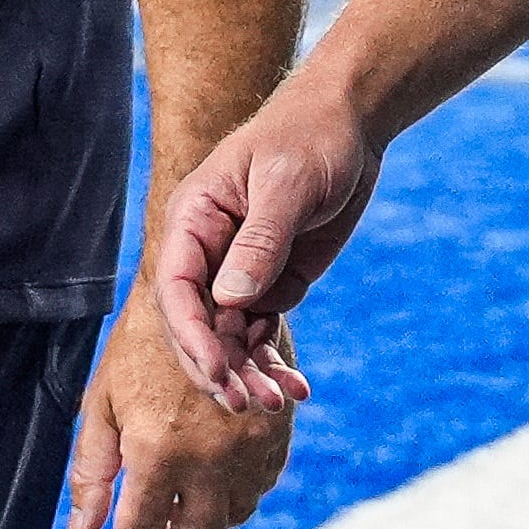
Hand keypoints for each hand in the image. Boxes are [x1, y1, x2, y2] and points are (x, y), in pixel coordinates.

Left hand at [65, 304, 296, 528]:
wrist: (201, 288)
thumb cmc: (138, 347)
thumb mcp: (102, 403)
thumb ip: (92, 471)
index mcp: (157, 452)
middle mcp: (209, 457)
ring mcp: (249, 446)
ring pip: (233, 518)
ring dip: (206, 516)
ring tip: (181, 493)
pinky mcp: (275, 432)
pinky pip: (260, 486)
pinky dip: (236, 489)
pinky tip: (212, 467)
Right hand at [153, 80, 381, 410]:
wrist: (351, 124)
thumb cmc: (310, 136)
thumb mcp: (288, 184)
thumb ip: (260, 241)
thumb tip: (229, 302)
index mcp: (194, 219)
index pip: (177, 288)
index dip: (192, 335)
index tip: (218, 371)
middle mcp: (208, 252)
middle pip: (198, 324)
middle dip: (218, 367)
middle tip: (246, 405)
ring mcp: (239, 271)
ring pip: (229, 338)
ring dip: (247, 374)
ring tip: (275, 404)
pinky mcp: (271, 283)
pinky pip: (262, 333)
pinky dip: (273, 363)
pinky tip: (296, 390)